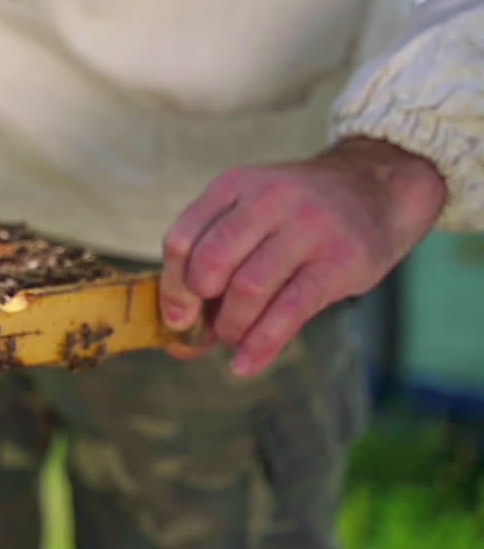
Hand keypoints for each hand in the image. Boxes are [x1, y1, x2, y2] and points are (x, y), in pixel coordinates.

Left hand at [158, 138, 446, 375]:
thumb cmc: (296, 216)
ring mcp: (308, 227)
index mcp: (234, 185)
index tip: (176, 317)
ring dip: (232, 326)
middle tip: (207, 327)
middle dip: (199, 305)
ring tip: (234, 337)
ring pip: (248, 288)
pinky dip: (262, 343)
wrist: (376, 190)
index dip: (171, 286)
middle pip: (210, 262)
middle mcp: (268, 199)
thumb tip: (176, 338)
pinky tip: (246, 363)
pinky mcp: (341, 260)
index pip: (181, 240)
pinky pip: (291, 309)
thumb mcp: (250, 216)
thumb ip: (212, 264)